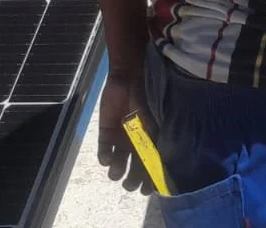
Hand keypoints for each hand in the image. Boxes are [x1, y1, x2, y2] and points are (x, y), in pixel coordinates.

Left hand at [97, 70, 157, 193]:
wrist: (129, 76)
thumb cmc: (147, 96)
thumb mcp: (156, 119)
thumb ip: (157, 140)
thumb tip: (161, 164)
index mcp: (152, 140)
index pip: (152, 165)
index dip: (150, 179)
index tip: (148, 189)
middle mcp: (136, 142)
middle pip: (134, 169)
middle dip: (132, 180)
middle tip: (129, 185)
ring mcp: (121, 138)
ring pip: (117, 163)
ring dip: (116, 171)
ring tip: (116, 171)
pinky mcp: (106, 132)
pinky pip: (104, 150)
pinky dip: (104, 157)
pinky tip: (106, 158)